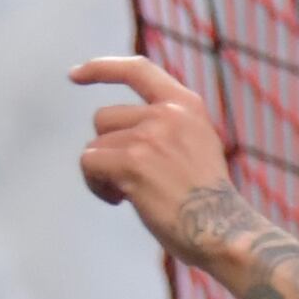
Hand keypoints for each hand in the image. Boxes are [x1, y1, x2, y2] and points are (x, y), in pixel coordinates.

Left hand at [72, 56, 235, 249]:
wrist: (224, 230)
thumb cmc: (208, 203)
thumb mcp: (196, 147)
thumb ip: (165, 130)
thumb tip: (115, 137)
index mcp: (186, 105)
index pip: (137, 70)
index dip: (101, 68)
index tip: (74, 75)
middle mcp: (167, 113)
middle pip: (104, 118)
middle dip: (107, 150)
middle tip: (127, 181)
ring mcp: (150, 135)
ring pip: (95, 145)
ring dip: (102, 173)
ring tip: (126, 195)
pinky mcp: (133, 161)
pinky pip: (89, 163)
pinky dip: (95, 184)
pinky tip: (119, 200)